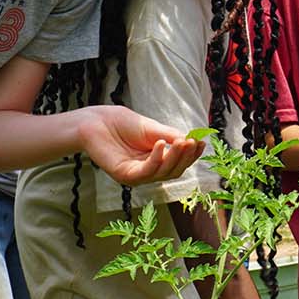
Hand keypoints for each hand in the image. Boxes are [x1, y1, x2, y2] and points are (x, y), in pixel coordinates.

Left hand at [77, 106, 205, 184]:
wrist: (97, 121)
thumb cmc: (122, 124)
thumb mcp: (153, 129)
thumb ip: (171, 136)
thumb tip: (193, 141)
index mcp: (156, 160)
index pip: (179, 163)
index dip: (191, 155)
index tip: (202, 142)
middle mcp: (148, 171)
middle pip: (174, 171)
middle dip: (186, 157)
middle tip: (192, 142)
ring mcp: (137, 176)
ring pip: (163, 173)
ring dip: (175, 157)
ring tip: (181, 141)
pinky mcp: (125, 176)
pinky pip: (146, 171)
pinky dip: (156, 159)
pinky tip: (161, 144)